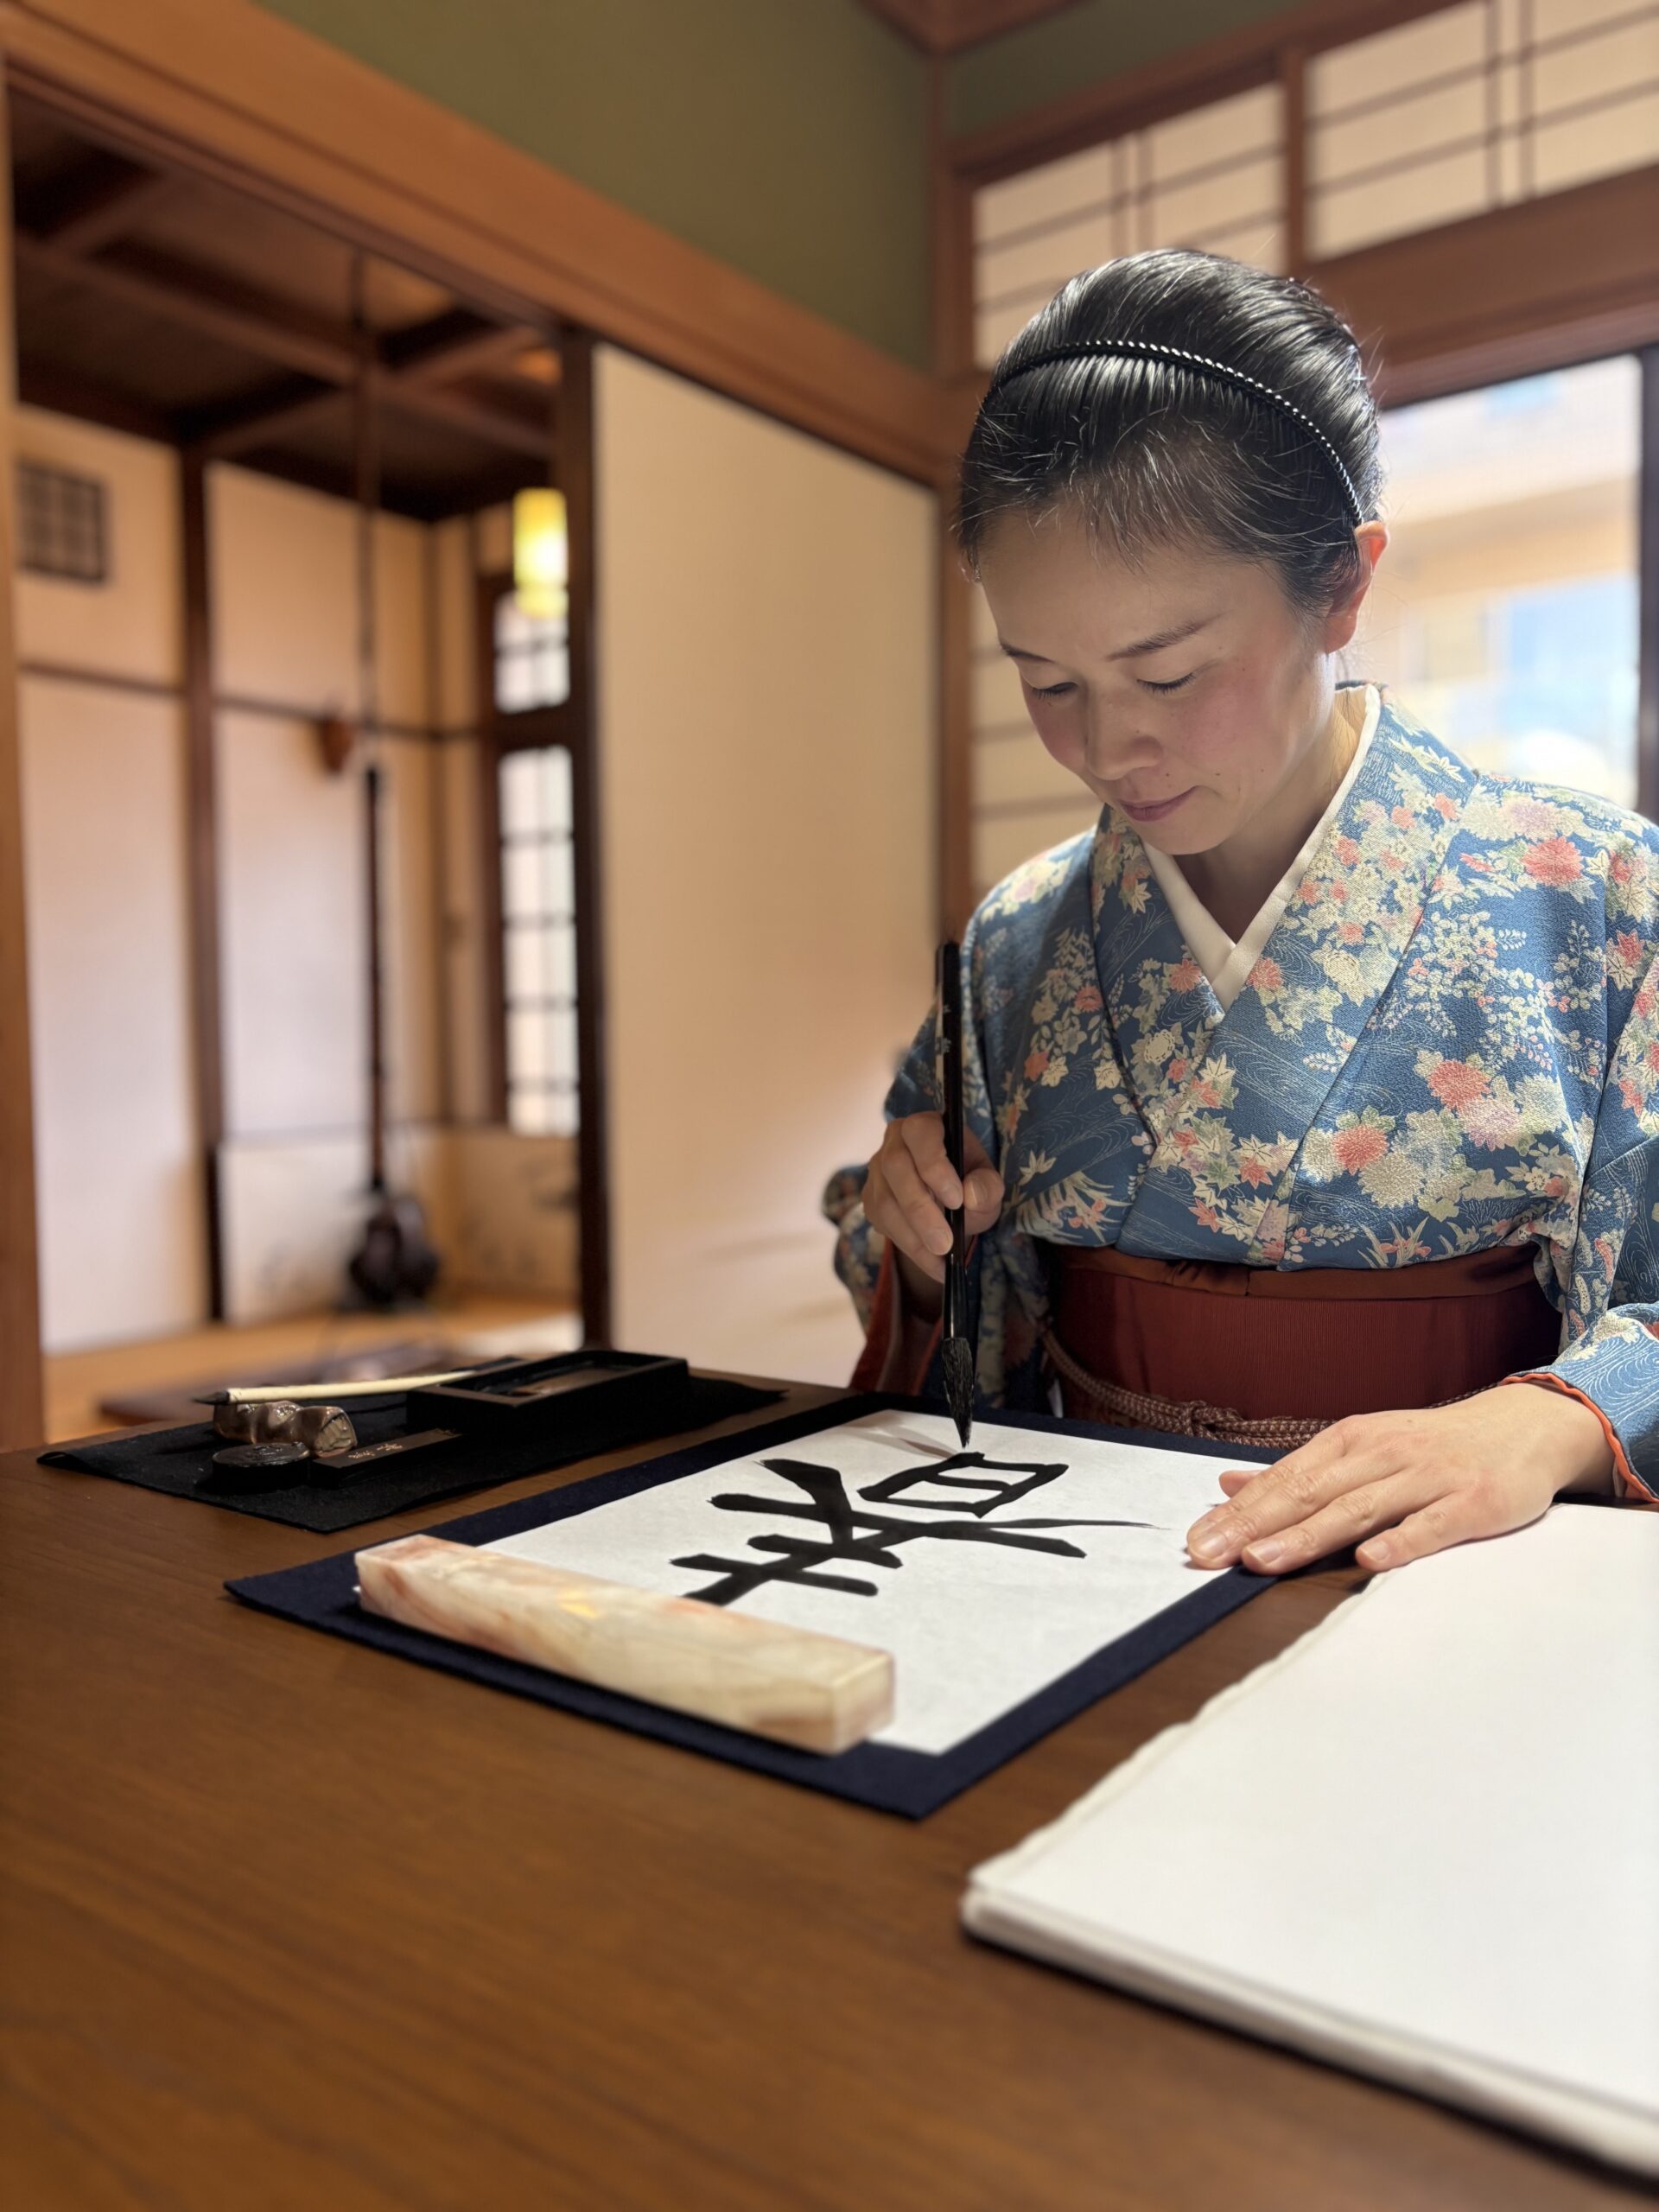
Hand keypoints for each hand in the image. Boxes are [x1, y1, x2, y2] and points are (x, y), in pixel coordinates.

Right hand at [862, 1112, 1003, 1309]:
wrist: (950, 1202)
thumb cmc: (969, 1182)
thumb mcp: (988, 1183)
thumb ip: (988, 1186)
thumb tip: (971, 1195)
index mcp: (926, 1126)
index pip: (920, 1134)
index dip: (934, 1165)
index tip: (956, 1200)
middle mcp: (894, 1142)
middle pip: (896, 1168)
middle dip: (921, 1210)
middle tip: (946, 1243)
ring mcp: (877, 1170)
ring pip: (884, 1201)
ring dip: (913, 1234)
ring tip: (942, 1257)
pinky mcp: (870, 1198)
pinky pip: (881, 1222)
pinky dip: (908, 1246)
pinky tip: (932, 1262)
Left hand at [1184, 1381, 1615, 1576]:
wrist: (1521, 1428)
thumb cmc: (1429, 1446)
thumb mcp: (1360, 1449)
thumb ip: (1296, 1473)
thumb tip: (1226, 1484)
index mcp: (1349, 1442)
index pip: (1283, 1480)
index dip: (1238, 1513)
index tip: (1195, 1542)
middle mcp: (1382, 1454)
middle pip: (1310, 1493)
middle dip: (1254, 1526)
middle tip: (1208, 1555)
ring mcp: (1428, 1477)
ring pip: (1360, 1508)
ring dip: (1308, 1535)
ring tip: (1263, 1560)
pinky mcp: (1473, 1502)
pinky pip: (1433, 1524)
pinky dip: (1402, 1540)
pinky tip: (1370, 1560)